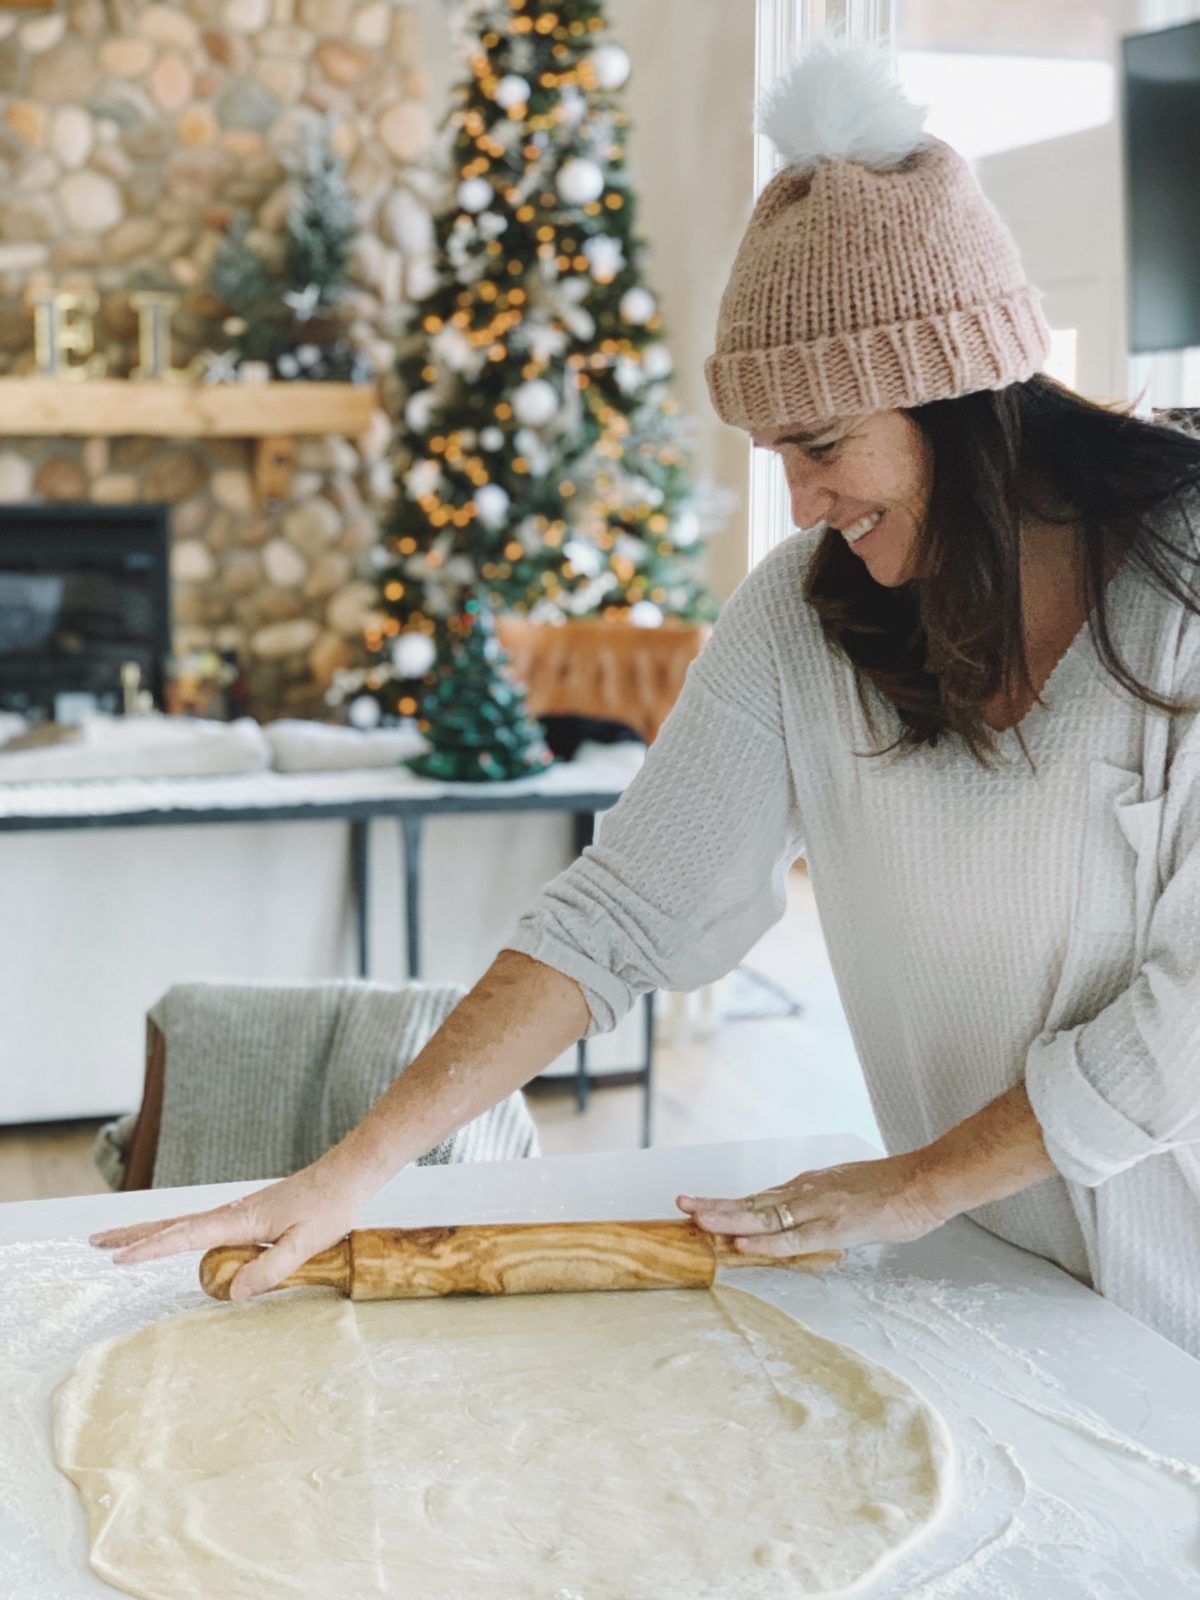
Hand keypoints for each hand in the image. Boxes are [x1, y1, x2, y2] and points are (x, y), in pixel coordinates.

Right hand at [90, 1150, 376, 1300]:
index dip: (151, 1249)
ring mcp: (239, 1212)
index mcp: (240, 1219)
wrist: (349, 1173)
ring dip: (151, 1232)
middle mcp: (233, 1212)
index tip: (118, 1258)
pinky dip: (178, 1232)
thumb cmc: (331, 1205)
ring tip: (120, 1243)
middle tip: (94, 1241)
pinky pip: (204, 1227)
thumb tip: (232, 1293)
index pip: (185, 1236)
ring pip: (185, 1224)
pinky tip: (176, 1241)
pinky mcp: (249, 1214)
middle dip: (133, 1233)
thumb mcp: (306, 1242)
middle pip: (173, 1224)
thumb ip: (271, 1268)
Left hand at [676, 1154, 947, 1256]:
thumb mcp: (849, 1194)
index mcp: (809, 1187)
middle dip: (714, 1205)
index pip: (760, 1197)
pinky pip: (793, 1237)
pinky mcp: (835, 1226)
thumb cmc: (895, 1191)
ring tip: (696, 1219)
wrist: (927, 1181)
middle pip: (752, 1201)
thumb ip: (824, 1208)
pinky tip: (742, 1243)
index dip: (728, 1204)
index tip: (699, 1207)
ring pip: (764, 1216)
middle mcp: (807, 1192)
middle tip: (680, 1204)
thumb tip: (806, 1223)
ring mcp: (819, 1208)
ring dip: (727, 1218)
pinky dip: (765, 1241)